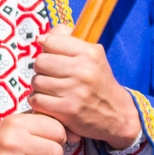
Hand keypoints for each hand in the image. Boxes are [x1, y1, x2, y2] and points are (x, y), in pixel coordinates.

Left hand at [30, 27, 141, 149]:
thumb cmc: (98, 82)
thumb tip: (41, 39)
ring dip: (40, 87)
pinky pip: (37, 100)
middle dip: (42, 69)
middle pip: (41, 62)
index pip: (51, 42)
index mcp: (89, 53)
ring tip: (52, 89)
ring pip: (37, 81)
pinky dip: (39, 102)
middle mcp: (83, 71)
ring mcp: (75, 91)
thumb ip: (67, 40)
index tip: (54, 57)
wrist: (117, 115)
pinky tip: (49, 102)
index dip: (48, 50)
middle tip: (52, 75)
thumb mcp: (92, 56)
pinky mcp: (68, 110)